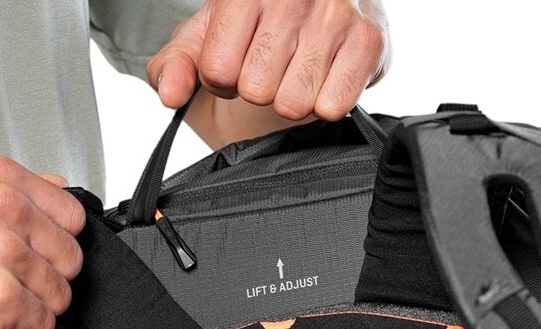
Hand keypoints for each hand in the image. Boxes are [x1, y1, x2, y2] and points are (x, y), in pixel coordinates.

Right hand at [0, 157, 85, 328]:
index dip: (53, 246)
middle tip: (0, 284)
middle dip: (42, 282)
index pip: (72, 216)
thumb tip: (55, 188)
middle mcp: (3, 207)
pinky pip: (42, 327)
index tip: (29, 258)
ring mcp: (3, 251)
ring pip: (60, 297)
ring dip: (28, 311)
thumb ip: (8, 193)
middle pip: (70, 259)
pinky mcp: (0, 296)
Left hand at [148, 0, 389, 121]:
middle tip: (273, 64)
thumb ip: (175, 65)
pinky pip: (332, 106)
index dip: (223, 80)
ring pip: (294, 103)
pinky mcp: (370, 39)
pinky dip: (326, 102)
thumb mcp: (205, 38)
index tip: (238, 60)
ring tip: (299, 68)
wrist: (319, 9)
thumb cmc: (256, 25)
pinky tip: (325, 75)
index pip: (217, 71)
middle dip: (259, 88)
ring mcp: (335, 12)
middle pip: (256, 89)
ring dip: (292, 97)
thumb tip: (170, 93)